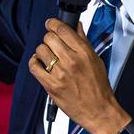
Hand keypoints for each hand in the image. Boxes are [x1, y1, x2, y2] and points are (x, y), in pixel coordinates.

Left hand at [29, 18, 131, 133]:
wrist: (98, 110)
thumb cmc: (99, 88)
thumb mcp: (95, 60)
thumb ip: (84, 42)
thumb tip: (77, 27)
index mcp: (83, 53)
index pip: (62, 29)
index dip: (53, 23)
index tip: (51, 23)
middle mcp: (71, 61)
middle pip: (49, 38)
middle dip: (49, 38)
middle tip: (51, 42)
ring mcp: (60, 73)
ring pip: (41, 50)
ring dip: (42, 50)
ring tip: (47, 55)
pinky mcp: (51, 85)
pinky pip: (34, 67)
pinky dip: (34, 62)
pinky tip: (39, 63)